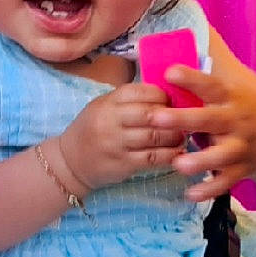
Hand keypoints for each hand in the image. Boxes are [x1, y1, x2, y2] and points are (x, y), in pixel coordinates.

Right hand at [55, 82, 174, 192]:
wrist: (69, 162)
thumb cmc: (93, 130)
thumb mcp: (104, 107)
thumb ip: (130, 100)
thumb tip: (166, 93)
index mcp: (108, 102)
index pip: (142, 91)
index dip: (163, 95)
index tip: (173, 101)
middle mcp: (110, 121)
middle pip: (151, 114)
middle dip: (173, 116)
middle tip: (186, 119)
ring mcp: (116, 144)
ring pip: (155, 137)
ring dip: (175, 136)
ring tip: (184, 135)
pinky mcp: (122, 164)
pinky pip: (153, 158)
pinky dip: (170, 155)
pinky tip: (178, 152)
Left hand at [149, 63, 255, 201]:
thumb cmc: (248, 104)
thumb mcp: (235, 83)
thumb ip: (208, 66)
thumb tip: (184, 32)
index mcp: (231, 96)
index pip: (210, 84)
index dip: (191, 77)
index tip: (169, 72)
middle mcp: (237, 120)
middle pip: (210, 119)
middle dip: (184, 119)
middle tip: (156, 119)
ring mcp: (241, 146)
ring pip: (220, 155)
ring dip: (200, 160)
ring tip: (177, 164)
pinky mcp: (243, 169)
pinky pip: (225, 181)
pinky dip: (209, 189)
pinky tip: (190, 194)